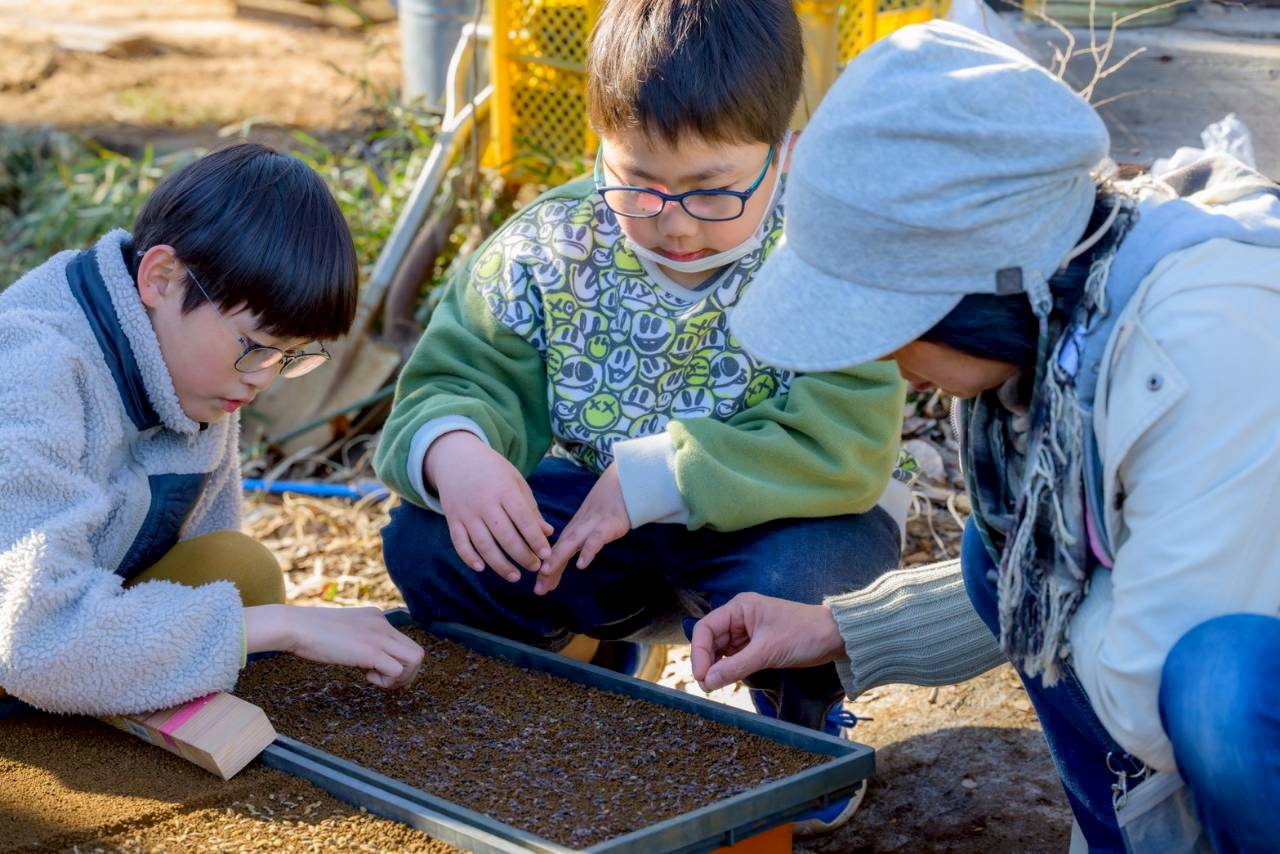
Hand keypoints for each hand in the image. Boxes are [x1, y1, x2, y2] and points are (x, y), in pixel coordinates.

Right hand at [245, 604, 424, 688]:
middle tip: (384, 682)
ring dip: (399, 678)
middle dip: (407, 674)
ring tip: (374, 678)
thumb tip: (370, 662)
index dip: (397, 662)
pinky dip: (386, 681)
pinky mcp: (371, 650)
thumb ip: (361, 640)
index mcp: (377, 617)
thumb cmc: (311, 633)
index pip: (405, 642)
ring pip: (415, 660)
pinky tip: (366, 677)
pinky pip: (397, 671)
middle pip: (418, 652)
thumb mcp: (344, 631)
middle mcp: (383, 624)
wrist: (295, 626)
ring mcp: (379, 636)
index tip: (379, 671)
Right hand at [426, 431, 553, 582]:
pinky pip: (459, 543)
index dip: (535, 539)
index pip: (523, 519)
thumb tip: (548, 533)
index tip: (546, 555)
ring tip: (515, 576)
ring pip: (483, 545)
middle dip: (522, 556)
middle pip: (505, 536)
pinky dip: (469, 558)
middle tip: (535, 568)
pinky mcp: (452, 519)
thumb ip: (530, 508)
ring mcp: (466, 512)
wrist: (456, 457)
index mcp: (504, 490)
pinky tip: (482, 568)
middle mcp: (484, 503)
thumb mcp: (515, 482)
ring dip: (500, 564)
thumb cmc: (492, 471)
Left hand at [536, 462, 629, 595]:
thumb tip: (569, 560)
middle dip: (547, 569)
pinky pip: (596, 540)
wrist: (623, 485)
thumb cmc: (606, 508)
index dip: (547, 570)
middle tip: (538, 589)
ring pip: (572, 544)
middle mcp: (578, 529)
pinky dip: (588, 551)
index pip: (556, 553)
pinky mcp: (607, 526)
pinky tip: (582, 565)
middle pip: (559, 550)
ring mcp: (591, 526)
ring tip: (546, 572)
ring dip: (558, 558)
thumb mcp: (590, 526)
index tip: (539, 588)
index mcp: (573, 531)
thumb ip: (579, 542)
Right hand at [690, 593, 845, 691]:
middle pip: (711, 641)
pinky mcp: (756, 646)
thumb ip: (735, 667)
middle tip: (707, 687)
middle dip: (707, 663)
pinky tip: (728, 680)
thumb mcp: (767, 651)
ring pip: (721, 651)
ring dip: (717, 668)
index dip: (698, 652)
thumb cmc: (803, 634)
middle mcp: (739, 618)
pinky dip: (730, 669)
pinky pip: (734, 658)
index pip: (706, 629)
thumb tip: (707, 682)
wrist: (835, 637)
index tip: (701, 676)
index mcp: (739, 608)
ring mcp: (747, 632)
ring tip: (715, 686)